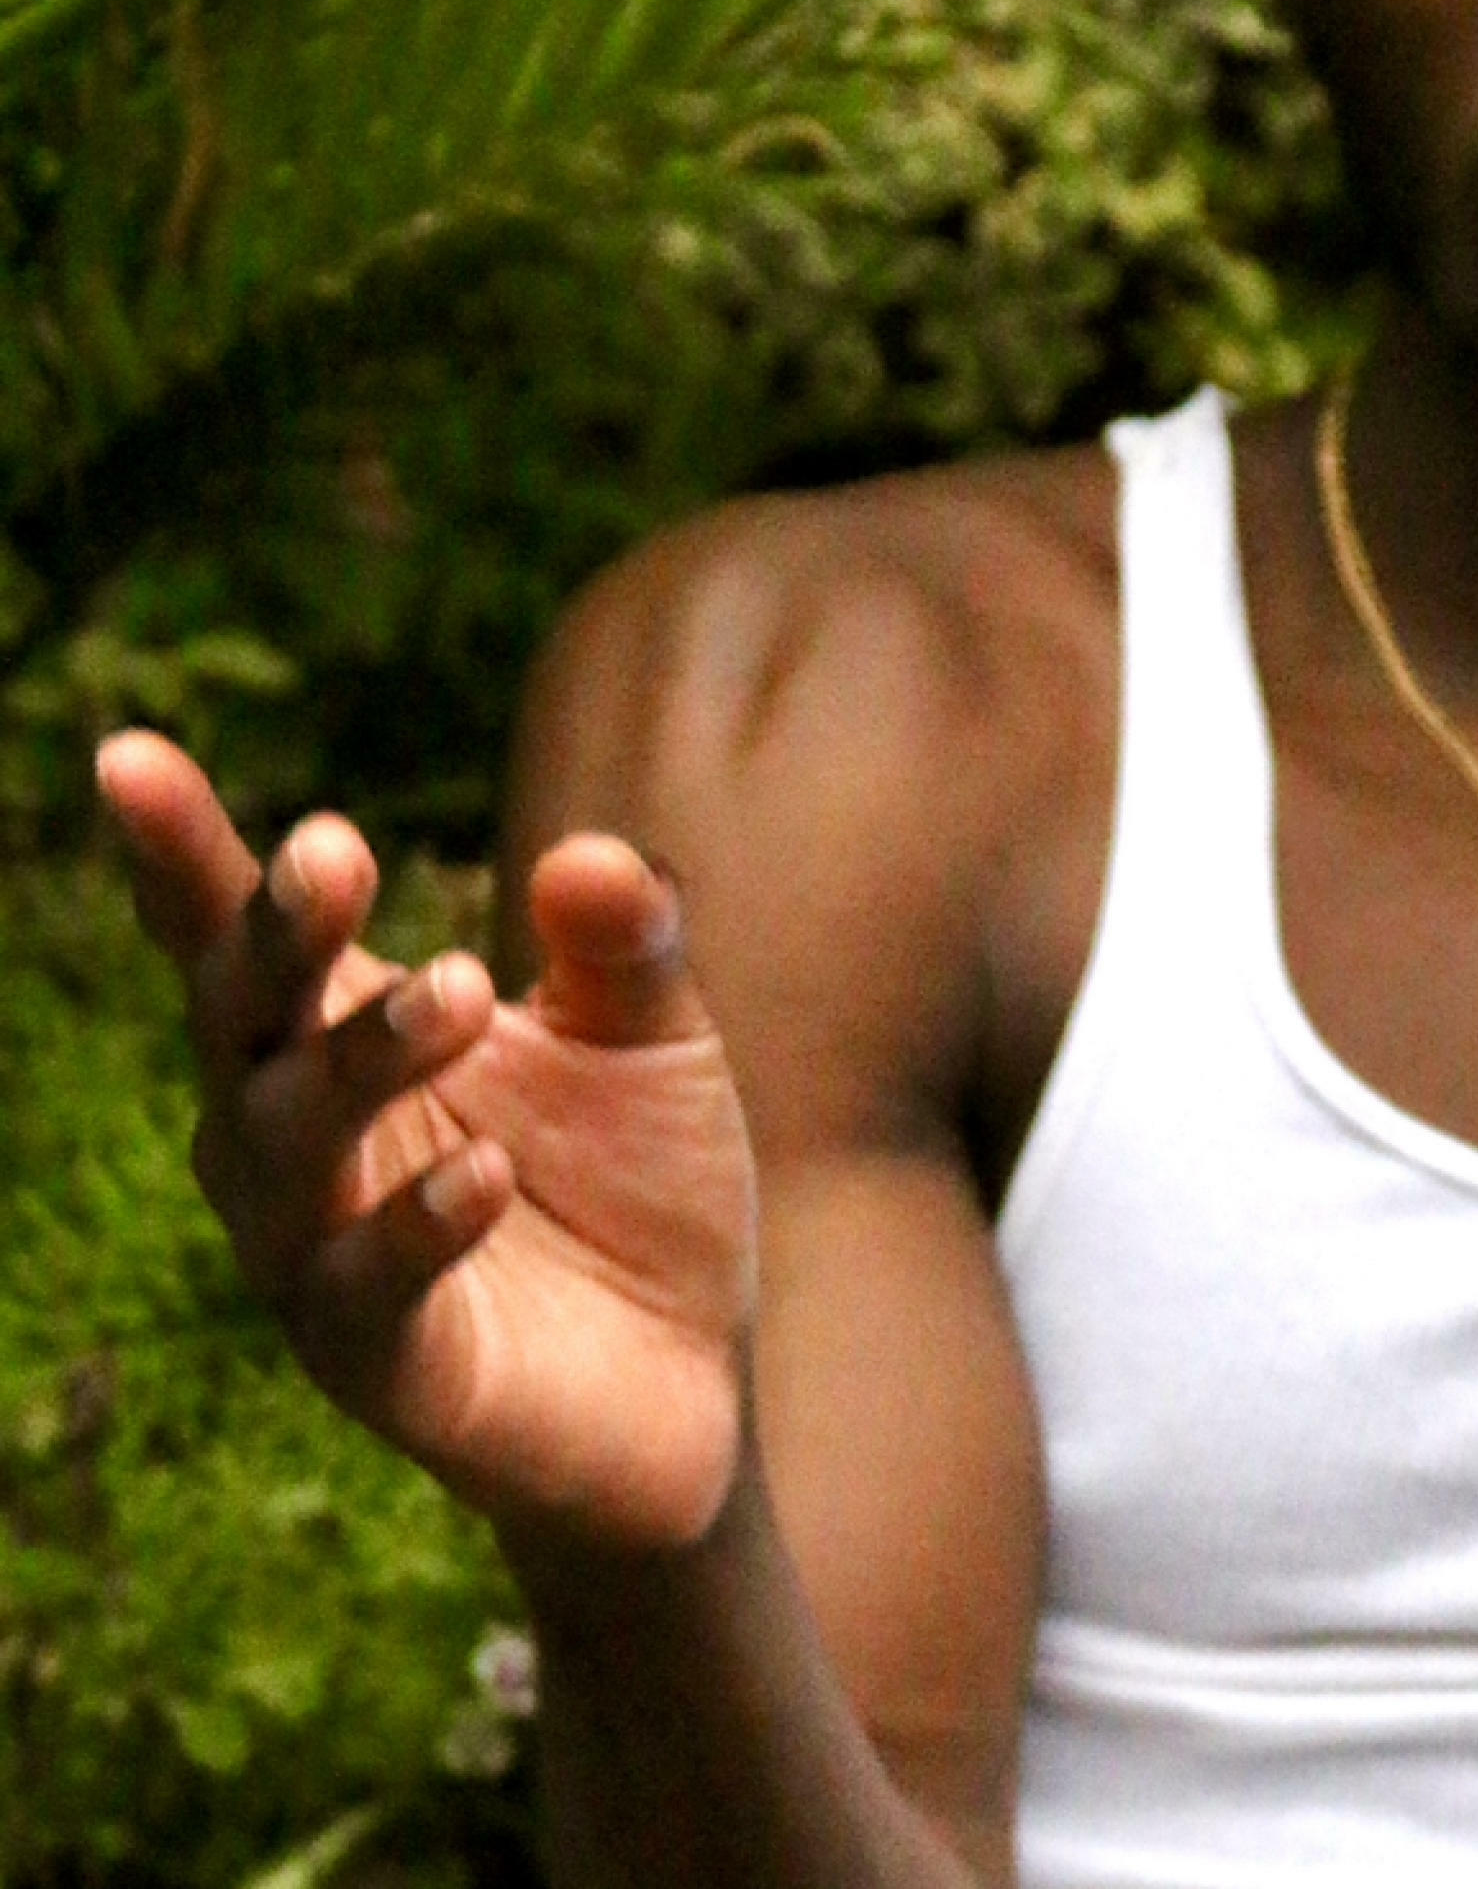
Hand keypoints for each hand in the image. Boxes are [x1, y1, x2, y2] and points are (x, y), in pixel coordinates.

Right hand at [100, 731, 758, 1557]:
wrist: (697, 1376)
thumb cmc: (639, 1184)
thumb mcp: (655, 1036)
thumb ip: (627, 939)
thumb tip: (590, 857)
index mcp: (344, 1038)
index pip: (245, 935)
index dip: (182, 851)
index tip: (129, 752)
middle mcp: (300, 1142)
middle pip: (244, 1022)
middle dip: (275, 935)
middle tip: (335, 848)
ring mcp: (322, 1259)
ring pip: (287, 1151)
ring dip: (360, 1062)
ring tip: (460, 992)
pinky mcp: (385, 1368)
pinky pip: (364, 1292)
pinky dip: (418, 1222)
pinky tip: (487, 1171)